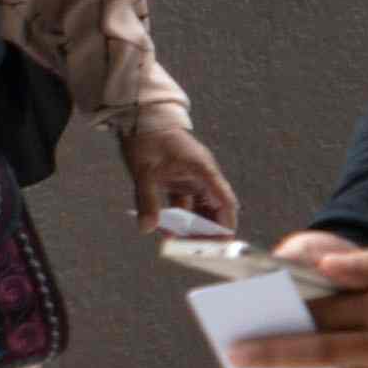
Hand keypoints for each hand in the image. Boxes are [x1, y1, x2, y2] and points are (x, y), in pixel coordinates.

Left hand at [118, 114, 237, 234]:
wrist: (141, 117)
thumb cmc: (148, 137)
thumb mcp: (145, 171)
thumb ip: (148, 201)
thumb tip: (147, 228)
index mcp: (203, 169)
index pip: (224, 200)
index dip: (226, 222)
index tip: (223, 242)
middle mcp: (202, 175)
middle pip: (215, 208)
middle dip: (209, 230)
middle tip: (200, 250)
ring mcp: (191, 178)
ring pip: (199, 208)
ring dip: (193, 226)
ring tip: (183, 244)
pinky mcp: (180, 180)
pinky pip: (184, 203)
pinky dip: (179, 217)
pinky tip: (168, 230)